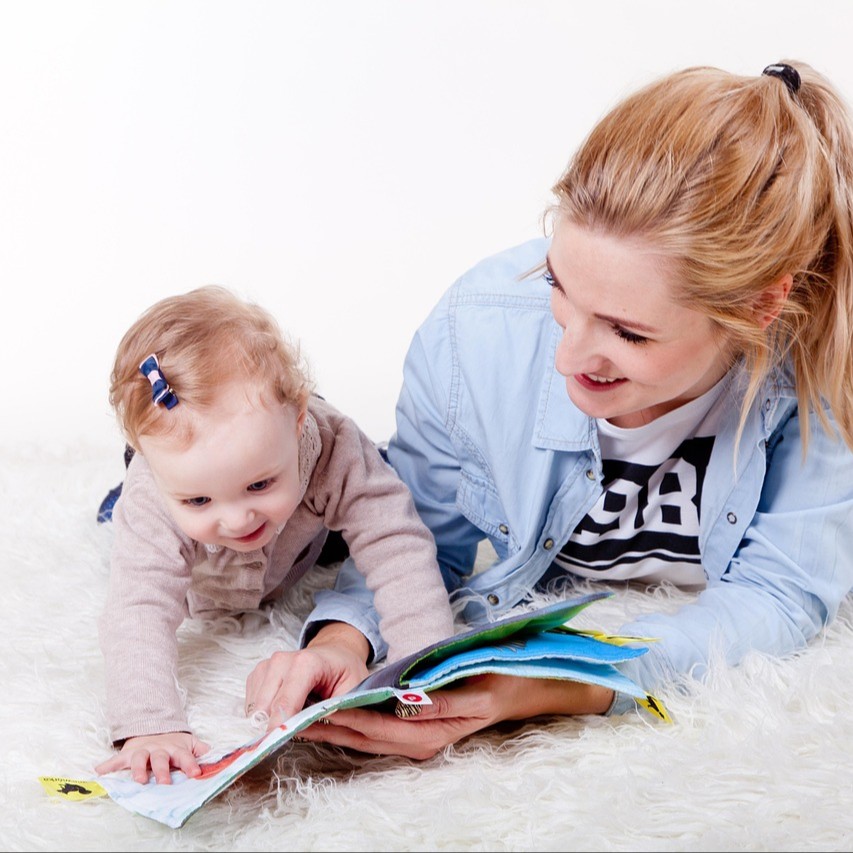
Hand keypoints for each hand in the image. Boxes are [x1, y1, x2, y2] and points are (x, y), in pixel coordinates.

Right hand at [94, 731, 210, 783]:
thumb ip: (201, 751)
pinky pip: (116, 760)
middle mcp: (159, 749)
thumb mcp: (189, 743)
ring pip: (139, 759)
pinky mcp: (128, 753)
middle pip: (161, 759)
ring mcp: (143, 750)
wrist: (152, 728)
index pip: (185, 756)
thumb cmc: (173, 743)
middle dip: (163, 771)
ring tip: (138, 780)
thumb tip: (218, 756)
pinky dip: (107, 766)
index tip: (196, 773)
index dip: (190, 764)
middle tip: (165, 783)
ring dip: (137, 769)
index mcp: (175, 749)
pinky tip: (98, 772)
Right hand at [245, 622, 369, 730]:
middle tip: (294, 732)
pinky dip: (264, 714)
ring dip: (270, 720)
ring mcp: (267, 665)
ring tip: (294, 716)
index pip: (285, 701)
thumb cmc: (345, 672)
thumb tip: (302, 730)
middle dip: (276, 726)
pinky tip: (284, 709)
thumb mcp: (351, 691)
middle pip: (265, 708)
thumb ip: (331, 711)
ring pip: (255, 708)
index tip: (279, 744)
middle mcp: (282, 660)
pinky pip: (251, 704)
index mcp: (307, 662)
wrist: (336, 653)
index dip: (280, 726)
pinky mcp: (258, 673)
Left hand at [294, 674, 614, 759]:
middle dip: (330, 728)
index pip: (379, 728)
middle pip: (366, 738)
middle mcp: (421, 742)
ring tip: (300, 716)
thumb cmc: (496, 680)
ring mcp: (417, 739)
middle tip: (295, 715)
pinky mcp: (415, 730)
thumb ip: (438, 697)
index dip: (348, 719)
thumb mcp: (472, 686)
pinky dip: (352, 723)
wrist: (519, 688)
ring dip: (335, 728)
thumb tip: (404, 701)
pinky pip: (376, 730)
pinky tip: (330, 713)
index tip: (319, 709)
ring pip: (367, 737)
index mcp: (433, 734)